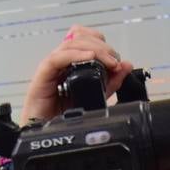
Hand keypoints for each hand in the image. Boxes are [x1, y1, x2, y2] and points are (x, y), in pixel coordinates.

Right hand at [20, 24, 134, 122]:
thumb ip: (111, 81)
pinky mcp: (43, 75)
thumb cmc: (63, 114)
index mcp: (72, 63)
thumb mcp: (96, 96)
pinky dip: (74, 55)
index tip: (116, 57)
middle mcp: (61, 61)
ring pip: (70, 45)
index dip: (101, 42)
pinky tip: (89, 58)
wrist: (45, 132)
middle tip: (114, 61)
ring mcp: (52, 67)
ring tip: (108, 62)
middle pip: (79, 38)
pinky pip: (56, 59)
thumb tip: (126, 65)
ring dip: (93, 49)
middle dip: (102, 47)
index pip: (85, 39)